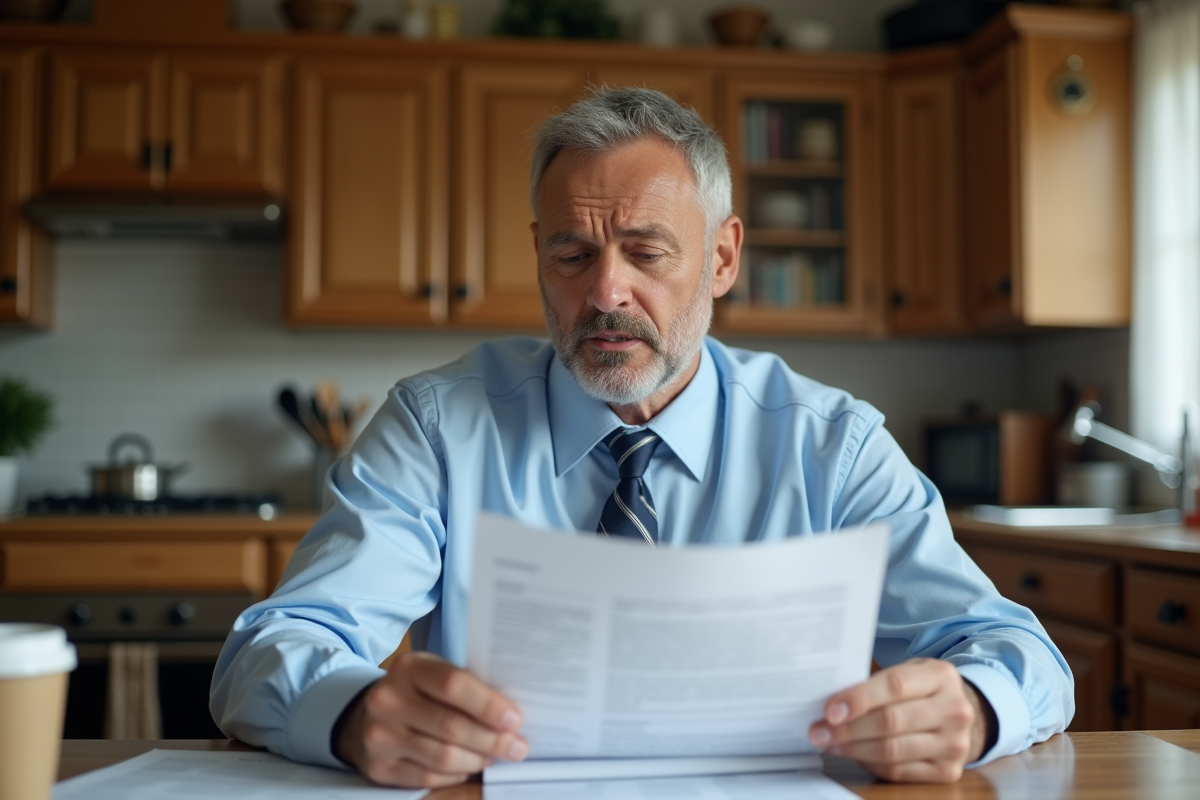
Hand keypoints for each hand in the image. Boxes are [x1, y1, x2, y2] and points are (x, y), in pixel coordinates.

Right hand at [334, 651, 528, 787]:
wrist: (366, 716)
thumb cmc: (416, 692)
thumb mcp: (434, 674)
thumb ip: (466, 687)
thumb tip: (510, 715)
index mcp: (409, 668)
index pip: (454, 685)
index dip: (488, 705)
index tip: (515, 720)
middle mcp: (388, 700)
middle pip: (452, 726)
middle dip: (492, 740)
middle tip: (517, 747)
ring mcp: (380, 735)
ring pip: (443, 756)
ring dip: (478, 760)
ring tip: (494, 756)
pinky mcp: (378, 766)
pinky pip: (428, 777)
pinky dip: (456, 774)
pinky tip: (468, 766)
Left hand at [808, 658, 994, 782]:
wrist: (960, 715)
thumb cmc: (923, 690)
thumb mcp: (909, 673)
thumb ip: (877, 684)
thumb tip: (832, 703)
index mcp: (942, 676)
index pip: (894, 685)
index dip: (859, 699)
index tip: (829, 710)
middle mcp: (954, 710)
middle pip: (891, 722)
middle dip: (847, 729)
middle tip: (819, 731)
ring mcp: (954, 744)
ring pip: (892, 751)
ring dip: (853, 749)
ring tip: (830, 743)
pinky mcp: (948, 771)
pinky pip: (898, 772)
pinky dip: (870, 763)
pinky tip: (854, 754)